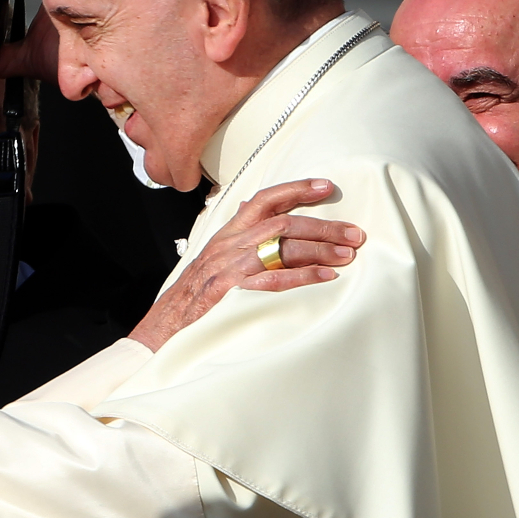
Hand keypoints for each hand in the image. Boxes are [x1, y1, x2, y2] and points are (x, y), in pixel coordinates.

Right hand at [129, 179, 365, 351]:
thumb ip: (235, 236)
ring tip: (348, 255)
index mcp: (227, 235)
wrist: (163, 330)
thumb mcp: (212, 258)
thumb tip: (251, 204)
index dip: (296, 189)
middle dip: (323, 226)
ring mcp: (229, 268)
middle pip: (282, 223)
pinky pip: (273, 280)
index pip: (263, 200)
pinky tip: (326, 278)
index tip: (326, 186)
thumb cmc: (193, 298)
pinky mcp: (231, 292)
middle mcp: (229, 245)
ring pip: (281, 246)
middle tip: (355, 234)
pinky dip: (303, 276)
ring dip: (320, 249)